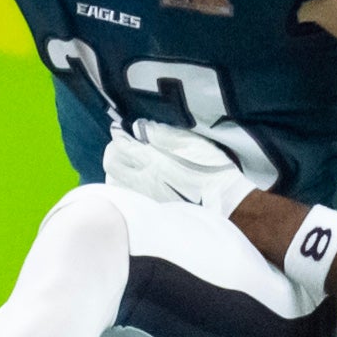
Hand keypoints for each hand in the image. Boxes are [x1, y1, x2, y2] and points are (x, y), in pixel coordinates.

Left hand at [100, 118, 253, 212]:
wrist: (225, 204)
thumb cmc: (214, 171)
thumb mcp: (194, 144)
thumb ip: (166, 134)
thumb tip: (144, 127)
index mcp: (153, 162)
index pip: (122, 145)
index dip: (118, 134)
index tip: (119, 128)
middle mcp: (143, 181)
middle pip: (111, 162)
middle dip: (113, 150)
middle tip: (122, 144)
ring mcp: (144, 198)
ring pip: (114, 181)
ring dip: (117, 169)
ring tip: (127, 163)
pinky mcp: (149, 209)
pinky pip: (126, 195)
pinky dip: (124, 185)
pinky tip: (134, 181)